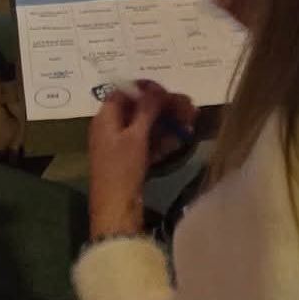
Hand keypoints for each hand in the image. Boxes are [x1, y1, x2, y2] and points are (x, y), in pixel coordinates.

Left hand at [88, 80, 197, 238]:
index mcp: (105, 118)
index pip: (124, 92)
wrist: (116, 210)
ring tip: (192, 121)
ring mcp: (121, 146)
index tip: (167, 92)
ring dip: (169, 123)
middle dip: (165, 107)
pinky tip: (182, 140)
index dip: (146, 89)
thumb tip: (155, 89)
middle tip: (190, 107)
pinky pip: (148, 144)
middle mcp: (111, 128)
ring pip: (147, 127)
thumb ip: (147, 109)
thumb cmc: (122, 169)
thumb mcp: (136, 136)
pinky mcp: (130, 161)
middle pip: (139, 109)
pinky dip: (163, 140)